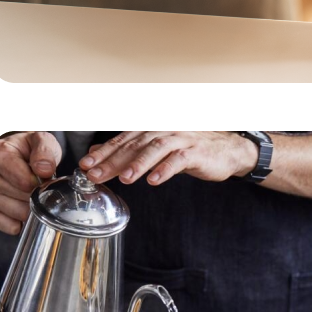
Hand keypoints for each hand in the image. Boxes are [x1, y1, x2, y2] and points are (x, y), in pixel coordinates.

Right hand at [0, 131, 62, 234]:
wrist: (10, 156)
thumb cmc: (24, 150)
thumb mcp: (37, 141)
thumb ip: (45, 151)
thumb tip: (44, 170)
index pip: (25, 182)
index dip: (40, 182)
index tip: (42, 177)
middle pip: (24, 199)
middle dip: (37, 194)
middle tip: (37, 185)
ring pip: (20, 214)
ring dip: (31, 207)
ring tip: (28, 193)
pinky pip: (12, 226)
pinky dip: (21, 220)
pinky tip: (20, 204)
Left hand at [79, 132, 256, 186]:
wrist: (225, 150)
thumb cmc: (188, 150)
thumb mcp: (154, 150)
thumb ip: (127, 151)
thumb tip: (97, 154)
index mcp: (151, 130)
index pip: (122, 139)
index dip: (103, 152)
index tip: (86, 165)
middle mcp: (163, 131)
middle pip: (134, 144)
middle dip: (113, 160)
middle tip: (96, 174)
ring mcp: (180, 140)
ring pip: (155, 148)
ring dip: (138, 163)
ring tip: (124, 178)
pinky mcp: (196, 152)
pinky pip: (178, 160)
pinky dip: (165, 169)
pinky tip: (154, 180)